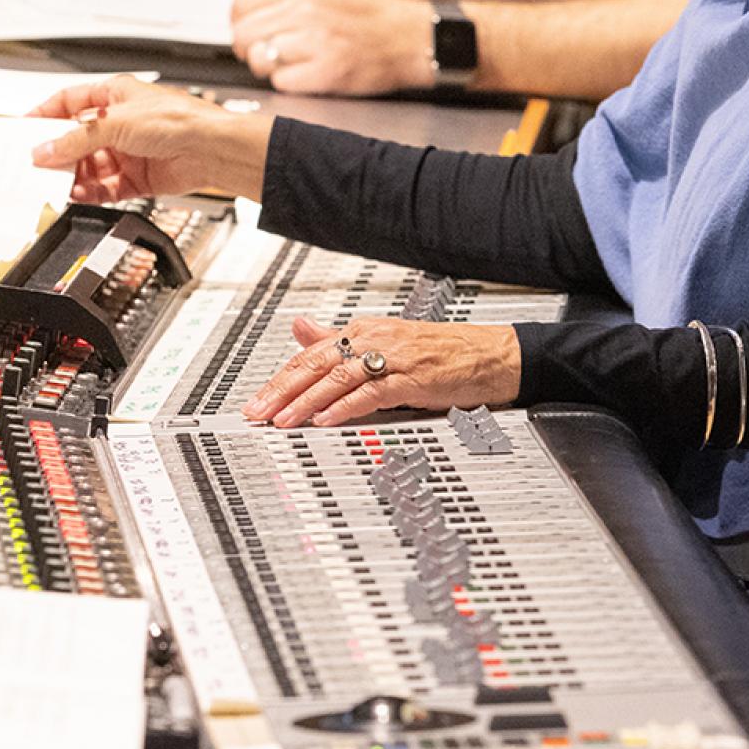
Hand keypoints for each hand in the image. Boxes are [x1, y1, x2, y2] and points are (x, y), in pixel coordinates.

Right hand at [26, 76, 272, 202]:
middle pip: (77, 139)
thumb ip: (76, 139)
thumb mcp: (115, 123)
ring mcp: (128, 151)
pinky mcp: (138, 178)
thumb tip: (46, 150)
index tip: (25, 130)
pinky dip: (91, 192)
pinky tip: (79, 195)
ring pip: (90, 167)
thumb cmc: (178, 119)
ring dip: (73, 176)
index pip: (70, 102)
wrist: (211, 148)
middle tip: (36, 165)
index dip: (46, 115)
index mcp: (114, 97)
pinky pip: (106, 187)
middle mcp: (120, 123)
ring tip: (56, 185)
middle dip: (58, 153)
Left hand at [229, 0, 437, 96]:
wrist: (411, 38)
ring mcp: (316, 42)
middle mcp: (307, 12)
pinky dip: (287, 82)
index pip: (243, 0)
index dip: (238, 18)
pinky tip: (302, 74)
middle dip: (246, 46)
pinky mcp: (326, 72)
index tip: (246, 26)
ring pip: (259, 58)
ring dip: (266, 66)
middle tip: (260, 50)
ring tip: (284, 63)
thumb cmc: (372, 12)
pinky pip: (282, 81)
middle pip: (244, 32)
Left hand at [241, 315, 521, 426]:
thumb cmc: (442, 352)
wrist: (493, 355)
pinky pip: (373, 392)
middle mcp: (374, 339)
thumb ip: (338, 339)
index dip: (280, 378)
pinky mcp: (414, 379)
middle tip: (255, 413)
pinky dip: (346, 405)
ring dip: (306, 400)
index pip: (311, 354)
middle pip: (317, 363)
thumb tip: (299, 329)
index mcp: (364, 331)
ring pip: (339, 376)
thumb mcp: (384, 341)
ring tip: (282, 420)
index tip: (256, 401)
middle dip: (282, 389)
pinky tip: (327, 419)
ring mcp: (394, 358)